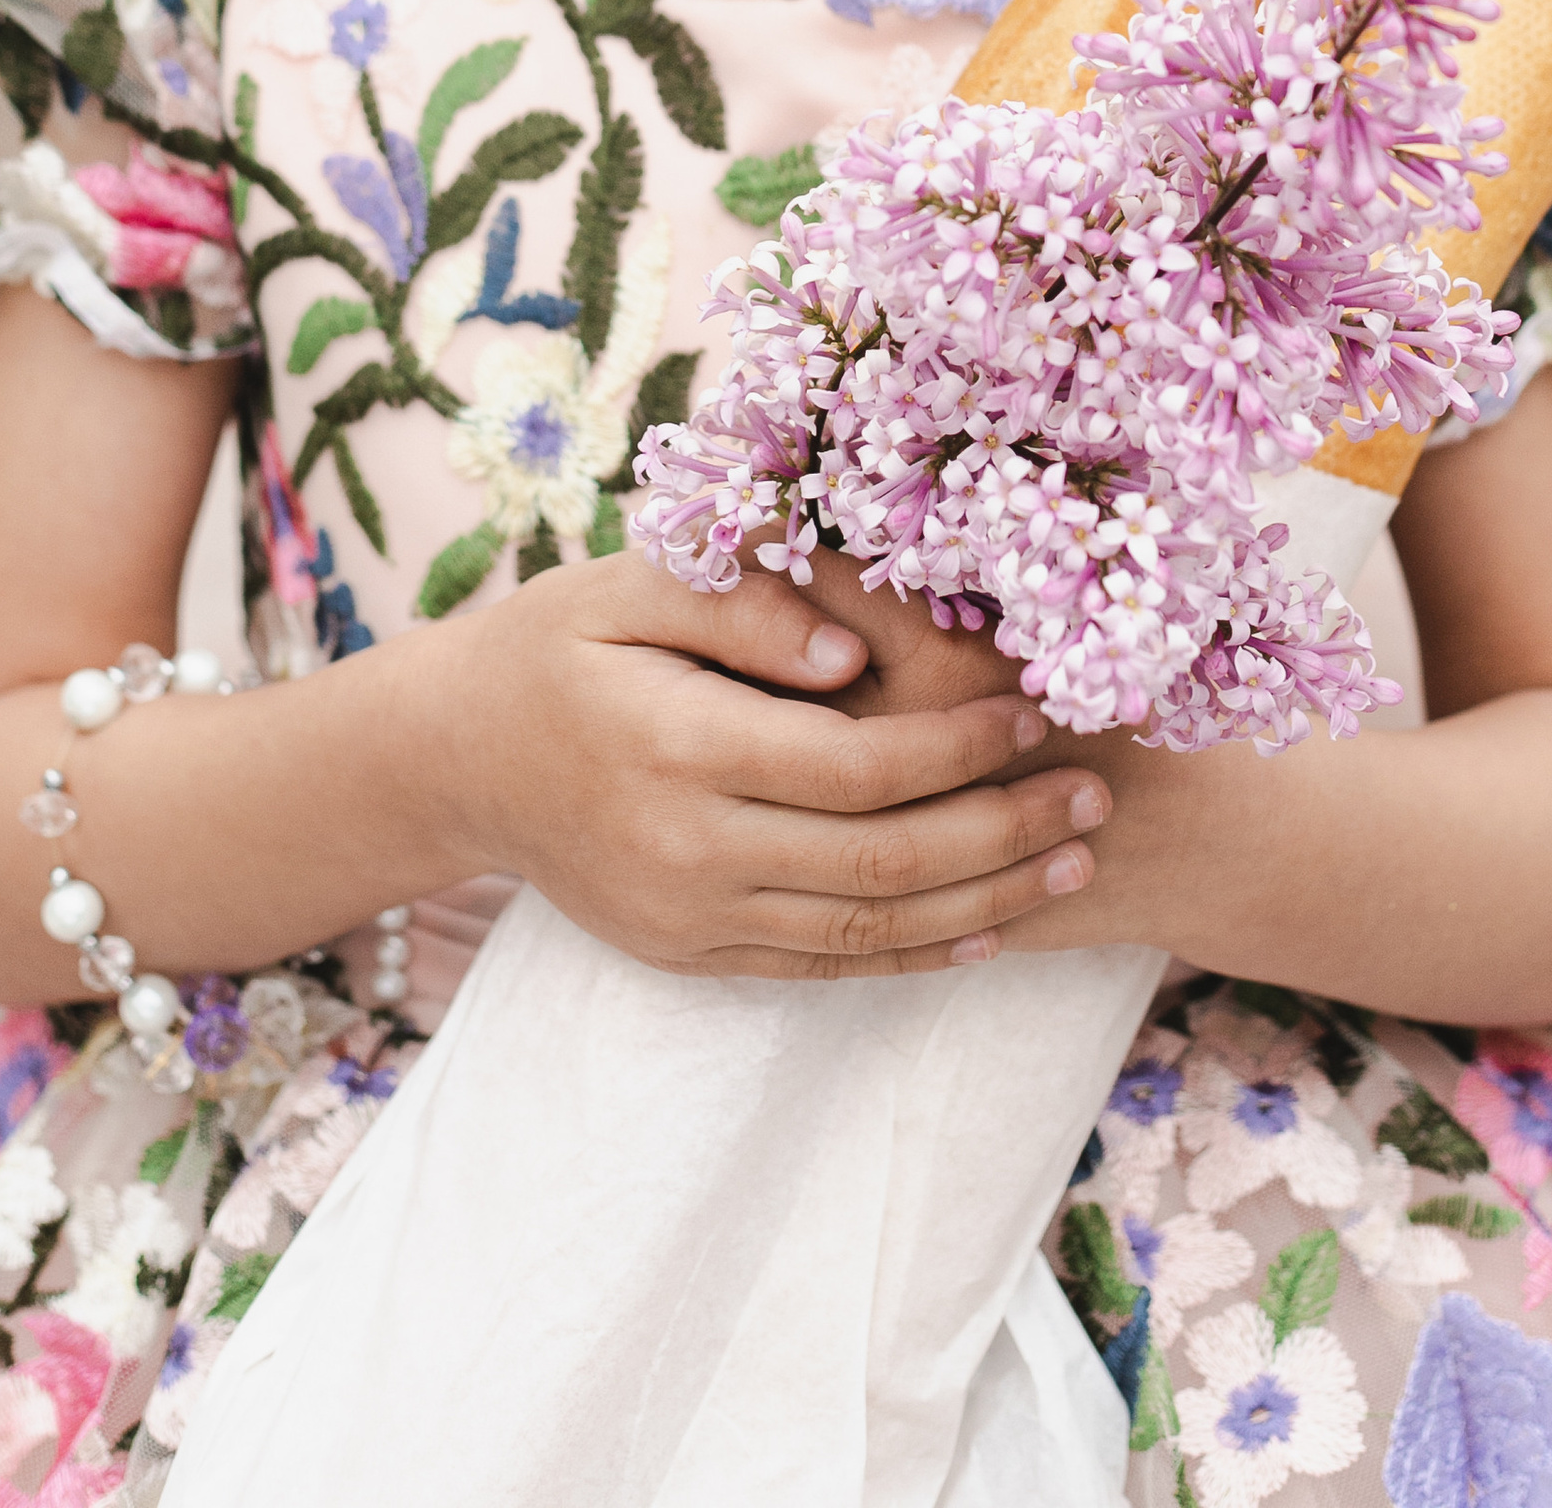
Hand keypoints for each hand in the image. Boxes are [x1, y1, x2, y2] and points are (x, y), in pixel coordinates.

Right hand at [458, 552, 1105, 978]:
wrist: (456, 756)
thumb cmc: (558, 642)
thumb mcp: (634, 584)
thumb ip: (745, 607)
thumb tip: (851, 654)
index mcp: (676, 746)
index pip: (855, 767)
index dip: (960, 748)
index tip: (1040, 712)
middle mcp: (685, 851)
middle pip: (879, 865)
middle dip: (1002, 834)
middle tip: (1095, 799)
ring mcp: (686, 918)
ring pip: (864, 934)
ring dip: (984, 905)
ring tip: (1074, 864)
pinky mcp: (689, 955)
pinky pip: (820, 967)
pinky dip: (914, 957)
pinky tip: (990, 931)